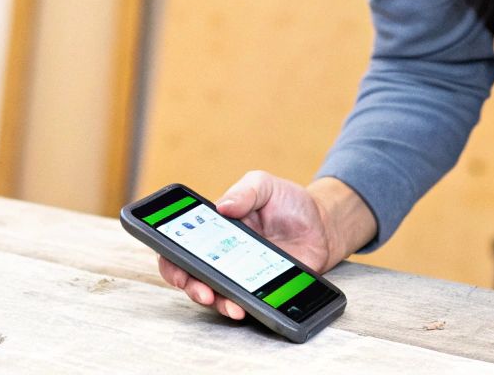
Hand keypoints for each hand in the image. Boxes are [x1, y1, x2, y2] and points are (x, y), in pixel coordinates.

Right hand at [155, 171, 369, 321]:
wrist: (324, 225)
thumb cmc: (289, 202)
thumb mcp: (265, 185)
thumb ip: (245, 191)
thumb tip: (223, 207)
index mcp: (215, 229)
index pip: (181, 245)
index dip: (170, 257)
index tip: (175, 263)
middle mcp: (221, 255)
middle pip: (192, 275)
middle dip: (190, 286)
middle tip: (201, 290)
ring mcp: (240, 275)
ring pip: (216, 295)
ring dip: (217, 303)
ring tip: (230, 305)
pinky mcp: (260, 290)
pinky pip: (245, 303)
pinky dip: (242, 308)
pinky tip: (246, 308)